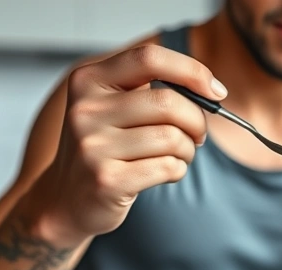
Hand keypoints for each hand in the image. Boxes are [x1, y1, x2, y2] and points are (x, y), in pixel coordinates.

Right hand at [34, 44, 225, 243]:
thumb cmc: (102, 149)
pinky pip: (167, 167)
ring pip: (172, 138)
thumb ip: (149, 90)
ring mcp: (92, 146)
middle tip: (197, 135)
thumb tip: (209, 89)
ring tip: (178, 156)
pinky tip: (166, 172)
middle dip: (197, 121)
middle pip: (168, 102)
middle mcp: (86, 109)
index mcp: (89, 80)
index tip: (216, 91)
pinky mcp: (106, 180)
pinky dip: (178, 170)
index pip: (149, 58)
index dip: (191, 70)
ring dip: (188, 150)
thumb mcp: (112, 107)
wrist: (65, 199)